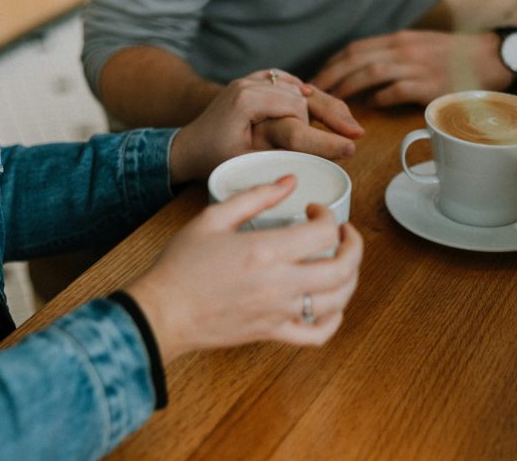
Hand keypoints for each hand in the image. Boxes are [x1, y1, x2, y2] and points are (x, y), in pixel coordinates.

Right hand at [126, 176, 363, 363]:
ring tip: (342, 262)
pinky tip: (330, 304)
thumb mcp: (213, 217)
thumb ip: (255, 196)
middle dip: (354, 245)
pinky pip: (317, 335)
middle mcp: (279, 284)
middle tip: (344, 233)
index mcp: (266, 251)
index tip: (314, 210)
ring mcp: (279, 312)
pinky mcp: (272, 333)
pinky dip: (334, 320)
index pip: (323, 232)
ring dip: (351, 278)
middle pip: (343, 268)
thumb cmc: (181, 264)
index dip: (328, 215)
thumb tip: (289, 182)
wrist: (162, 311)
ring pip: (338, 300)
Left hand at [170, 70, 363, 181]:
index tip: (346, 146)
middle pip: (302, 94)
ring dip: (321, 103)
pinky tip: (320, 101)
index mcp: (247, 99)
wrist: (187, 146)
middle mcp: (250, 82)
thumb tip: (315, 160)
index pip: (296, 108)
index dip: (321, 130)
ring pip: (297, 87)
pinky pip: (285, 82)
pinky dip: (303, 91)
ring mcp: (251, 79)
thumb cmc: (212, 158)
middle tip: (356, 133)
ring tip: (347, 123)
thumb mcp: (245, 161)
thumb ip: (278, 154)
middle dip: (331, 113)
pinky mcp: (253, 82)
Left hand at [311, 30, 506, 106]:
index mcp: (399, 40)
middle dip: (330, 76)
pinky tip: (368, 107)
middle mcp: (404, 49)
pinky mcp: (431, 84)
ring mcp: (418, 66)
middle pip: (356, 59)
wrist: (494, 58)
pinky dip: (379, 98)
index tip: (316, 79)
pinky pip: (397, 90)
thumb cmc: (455, 57)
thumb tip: (363, 76)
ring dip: (347, 88)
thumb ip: (392, 57)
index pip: (355, 48)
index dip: (331, 64)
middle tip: (312, 94)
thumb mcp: (420, 47)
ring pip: (371, 72)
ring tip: (332, 103)